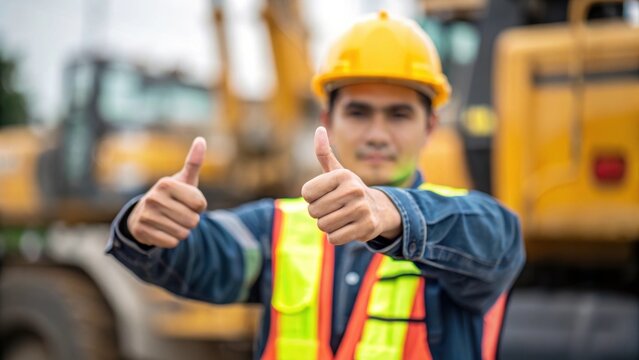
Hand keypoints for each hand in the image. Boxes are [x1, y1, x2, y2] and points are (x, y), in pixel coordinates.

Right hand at [128, 137, 207, 247]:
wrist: (144, 214)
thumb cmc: (171, 196)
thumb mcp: (184, 180)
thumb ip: (194, 162)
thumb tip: (201, 140)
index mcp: (166, 183)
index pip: (200, 204)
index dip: (199, 207)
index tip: (187, 202)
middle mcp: (153, 198)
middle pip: (193, 221)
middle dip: (191, 221)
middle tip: (179, 214)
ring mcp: (145, 215)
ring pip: (183, 233)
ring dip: (182, 231)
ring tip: (171, 222)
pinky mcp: (141, 232)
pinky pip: (172, 243)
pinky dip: (172, 240)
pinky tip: (163, 231)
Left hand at [301, 127, 400, 244]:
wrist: (378, 209)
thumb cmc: (349, 190)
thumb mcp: (337, 171)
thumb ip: (324, 153)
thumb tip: (319, 129)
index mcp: (342, 175)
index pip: (306, 194)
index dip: (312, 199)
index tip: (325, 196)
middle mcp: (353, 189)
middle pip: (313, 212)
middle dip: (320, 214)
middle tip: (335, 209)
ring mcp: (361, 209)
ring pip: (323, 226)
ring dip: (328, 226)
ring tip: (342, 217)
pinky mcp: (366, 227)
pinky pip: (334, 238)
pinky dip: (337, 236)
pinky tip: (348, 227)